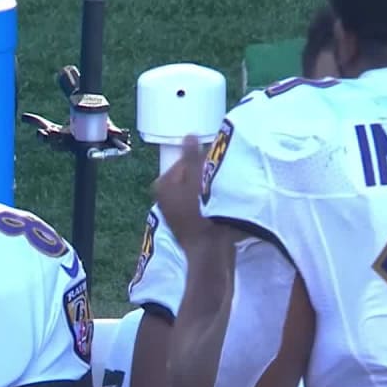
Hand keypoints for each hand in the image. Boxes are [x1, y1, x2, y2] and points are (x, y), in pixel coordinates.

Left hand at [152, 136, 225, 251]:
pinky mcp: (186, 222)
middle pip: (189, 175)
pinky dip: (208, 201)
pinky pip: (199, 203)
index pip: (184, 161)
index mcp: (162, 184)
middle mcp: (163, 197)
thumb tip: (190, 135)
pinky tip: (221, 203)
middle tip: (223, 175)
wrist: (210, 250)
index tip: (220, 162)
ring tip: (225, 188)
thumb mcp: (198, 179)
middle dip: (205, 173)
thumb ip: (192, 156)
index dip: (204, 159)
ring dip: (209, 187)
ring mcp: (173, 211)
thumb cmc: (202, 212)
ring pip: (195, 189)